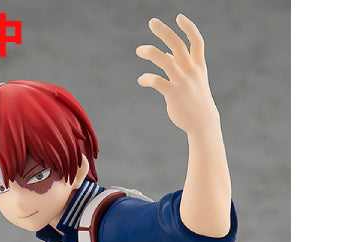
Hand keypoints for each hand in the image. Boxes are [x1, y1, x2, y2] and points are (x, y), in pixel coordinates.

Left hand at [136, 15, 219, 135]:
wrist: (203, 123)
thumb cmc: (196, 101)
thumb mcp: (193, 81)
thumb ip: (180, 66)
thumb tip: (165, 53)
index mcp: (199, 66)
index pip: (196, 41)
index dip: (188, 27)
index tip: (178, 17)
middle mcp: (191, 71)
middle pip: (177, 45)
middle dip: (164, 31)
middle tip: (152, 22)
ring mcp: (183, 82)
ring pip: (164, 60)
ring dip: (150, 52)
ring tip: (139, 50)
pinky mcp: (173, 94)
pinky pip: (156, 81)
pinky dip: (146, 78)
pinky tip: (141, 80)